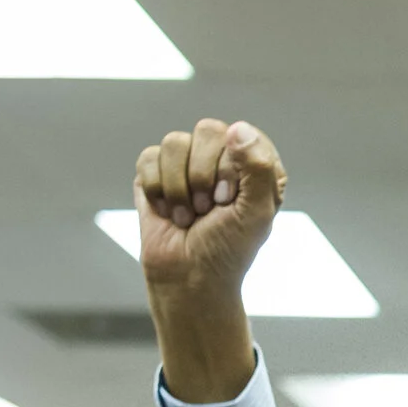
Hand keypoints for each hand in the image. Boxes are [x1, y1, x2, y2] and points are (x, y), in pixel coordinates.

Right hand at [136, 119, 286, 305]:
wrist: (187, 278)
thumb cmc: (227, 251)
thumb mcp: (256, 214)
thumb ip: (258, 168)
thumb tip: (237, 128)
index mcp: (255, 164)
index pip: (241, 135)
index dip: (230, 169)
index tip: (229, 202)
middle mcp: (223, 157)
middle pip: (207, 130)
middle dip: (203, 177)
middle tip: (208, 209)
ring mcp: (187, 163)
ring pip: (175, 143)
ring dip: (179, 188)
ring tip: (188, 215)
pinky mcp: (156, 173)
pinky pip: (149, 158)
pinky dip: (157, 190)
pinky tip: (168, 211)